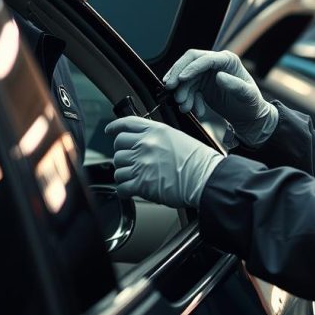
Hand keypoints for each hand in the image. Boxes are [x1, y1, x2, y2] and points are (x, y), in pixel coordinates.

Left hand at [105, 116, 222, 208]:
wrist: (205, 178)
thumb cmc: (197, 161)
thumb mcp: (176, 137)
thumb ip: (157, 137)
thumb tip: (142, 142)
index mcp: (155, 131)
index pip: (126, 124)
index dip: (114, 127)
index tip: (110, 131)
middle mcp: (145, 145)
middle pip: (118, 145)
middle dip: (121, 154)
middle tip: (130, 161)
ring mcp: (142, 163)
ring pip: (118, 167)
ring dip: (124, 173)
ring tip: (134, 177)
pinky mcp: (141, 183)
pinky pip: (121, 186)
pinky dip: (123, 190)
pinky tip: (130, 190)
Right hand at [163, 49, 277, 147]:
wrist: (249, 116)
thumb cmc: (252, 103)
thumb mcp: (247, 95)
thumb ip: (235, 85)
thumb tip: (219, 76)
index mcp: (227, 60)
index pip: (204, 59)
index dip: (191, 68)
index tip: (181, 79)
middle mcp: (215, 63)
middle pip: (189, 62)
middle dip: (178, 74)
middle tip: (170, 88)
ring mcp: (207, 74)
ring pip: (186, 78)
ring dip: (182, 92)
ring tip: (184, 107)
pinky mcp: (201, 85)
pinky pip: (188, 89)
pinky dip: (187, 100)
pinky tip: (193, 109)